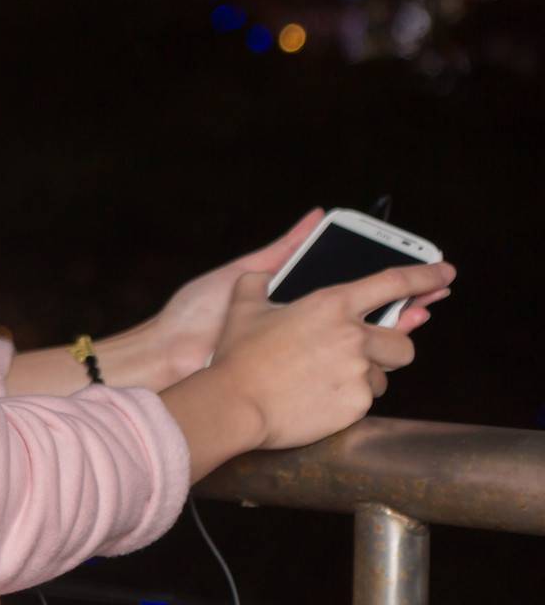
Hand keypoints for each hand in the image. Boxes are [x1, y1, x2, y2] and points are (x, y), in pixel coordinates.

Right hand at [144, 207, 448, 384]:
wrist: (236, 403)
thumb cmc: (239, 355)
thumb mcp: (243, 307)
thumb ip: (257, 282)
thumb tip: (260, 274)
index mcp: (331, 304)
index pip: (393, 283)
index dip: (424, 275)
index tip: (444, 273)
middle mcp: (352, 336)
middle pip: (403, 342)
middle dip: (390, 349)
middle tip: (361, 355)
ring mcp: (358, 373)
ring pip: (383, 376)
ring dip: (365, 377)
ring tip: (325, 380)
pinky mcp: (357, 406)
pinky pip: (365, 401)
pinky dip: (346, 399)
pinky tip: (317, 398)